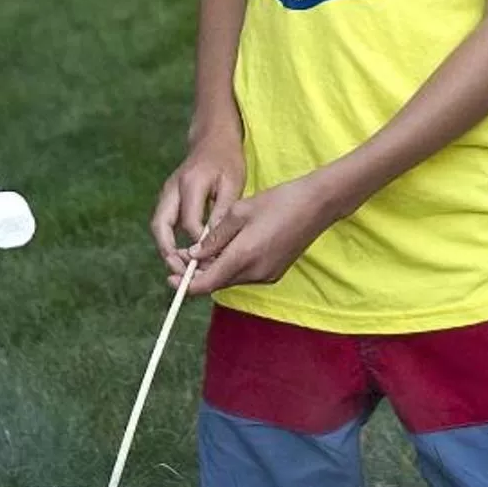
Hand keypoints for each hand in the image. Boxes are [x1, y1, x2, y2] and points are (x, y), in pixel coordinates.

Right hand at [150, 128, 246, 273]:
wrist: (213, 139)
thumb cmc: (227, 160)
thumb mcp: (233, 183)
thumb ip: (222, 211)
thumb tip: (213, 241)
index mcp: (190, 183)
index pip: (189, 222)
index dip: (198, 245)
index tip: (209, 260)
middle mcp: (172, 188)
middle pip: (160, 225)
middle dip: (167, 250)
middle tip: (180, 270)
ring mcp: (166, 192)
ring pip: (158, 225)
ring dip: (165, 247)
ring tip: (180, 267)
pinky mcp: (167, 197)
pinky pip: (163, 221)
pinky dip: (168, 239)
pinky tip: (183, 253)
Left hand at [181, 175, 338, 295]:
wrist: (316, 205)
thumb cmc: (277, 201)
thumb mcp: (239, 212)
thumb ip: (214, 237)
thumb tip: (194, 255)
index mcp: (243, 256)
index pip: (207, 283)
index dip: (186, 284)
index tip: (170, 278)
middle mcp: (255, 272)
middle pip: (217, 282)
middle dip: (197, 274)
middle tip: (180, 258)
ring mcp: (267, 275)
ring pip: (230, 278)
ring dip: (214, 269)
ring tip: (199, 251)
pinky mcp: (274, 272)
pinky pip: (244, 274)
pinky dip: (230, 266)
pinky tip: (224, 250)